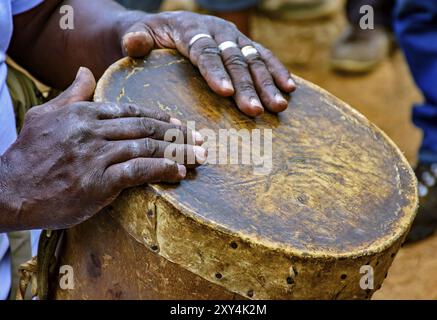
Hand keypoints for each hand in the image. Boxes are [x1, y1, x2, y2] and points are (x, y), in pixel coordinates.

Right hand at [0, 67, 205, 231]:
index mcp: (84, 113)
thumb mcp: (45, 115)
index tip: (180, 124)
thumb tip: (86, 71)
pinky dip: (163, 170)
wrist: (9, 191)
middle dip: (177, 133)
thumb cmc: (28, 155)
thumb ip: (71, 94)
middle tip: (200, 139)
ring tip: (199, 156)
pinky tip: (179, 172)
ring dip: (178, 151)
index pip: (132, 111)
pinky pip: (139, 171)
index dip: (160, 117)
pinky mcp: (99, 182)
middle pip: (146, 127)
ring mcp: (96, 156)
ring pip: (147, 147)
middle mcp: (92, 131)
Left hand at [119, 11, 295, 116]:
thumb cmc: (150, 36)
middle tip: (257, 111)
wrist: (166, 24)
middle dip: (248, 86)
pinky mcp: (243, 44)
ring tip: (280, 106)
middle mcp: (217, 30)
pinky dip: (278, 71)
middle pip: (234, 59)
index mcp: (191, 29)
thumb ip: (135, 39)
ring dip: (269, 83)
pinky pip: (264, 56)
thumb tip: (133, 43)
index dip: (216, 72)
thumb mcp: (137, 34)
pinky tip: (290, 88)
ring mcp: (233, 37)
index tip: (227, 94)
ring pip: (254, 58)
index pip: (204, 51)